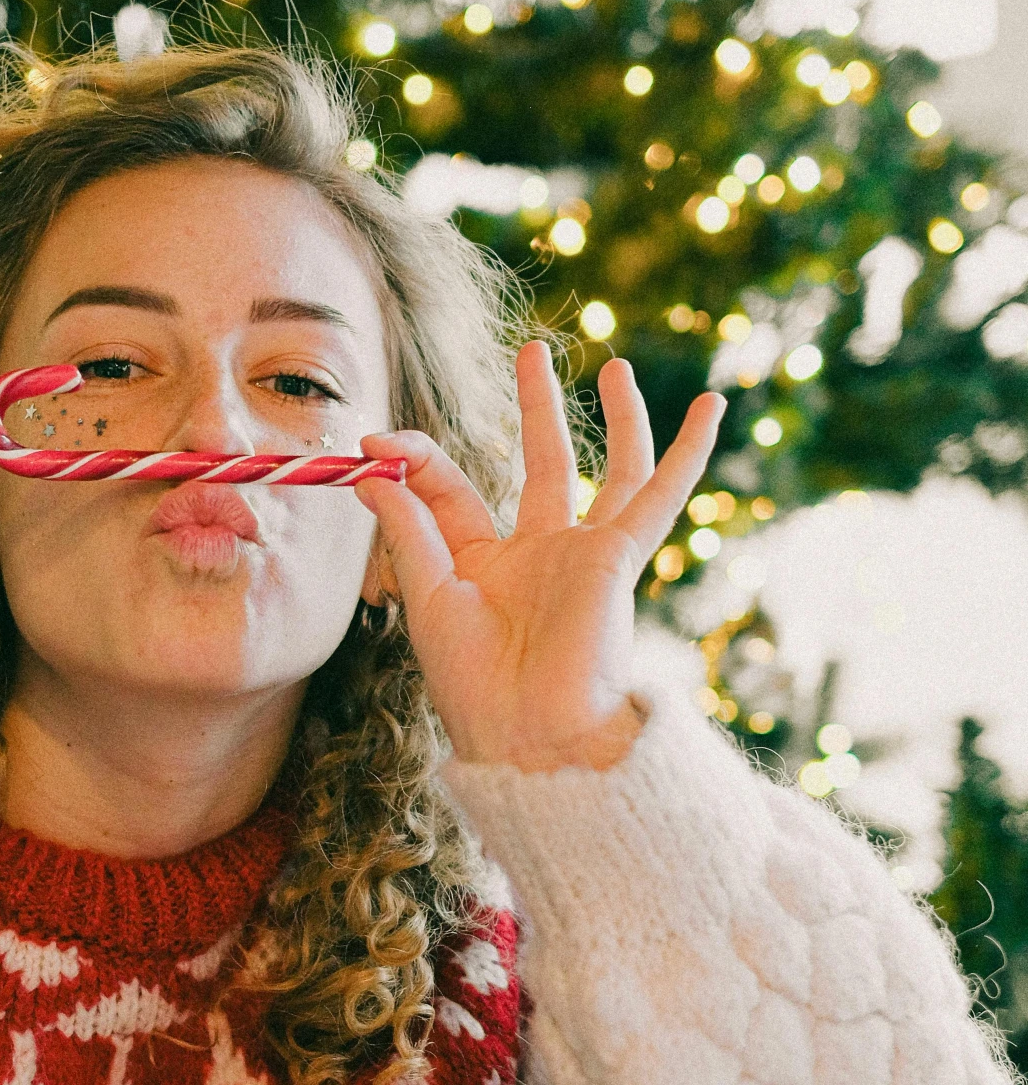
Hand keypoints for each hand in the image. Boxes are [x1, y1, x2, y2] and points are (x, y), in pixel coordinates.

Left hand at [354, 341, 726, 770]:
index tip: (374, 440)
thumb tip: (371, 464)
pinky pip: (661, 494)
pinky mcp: (620, 556)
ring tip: (614, 366)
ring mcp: (584, 552)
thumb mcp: (427, 595)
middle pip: (543, 461)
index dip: (412, 458)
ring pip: (612, 470)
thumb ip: (407, 527)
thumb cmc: (472, 682)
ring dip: (616, 418)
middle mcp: (538, 552)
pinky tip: (713, 409)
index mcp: (482, 562)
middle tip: (534, 352)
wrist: (527, 732)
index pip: (450, 486)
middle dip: (536, 407)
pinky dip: (689, 452)